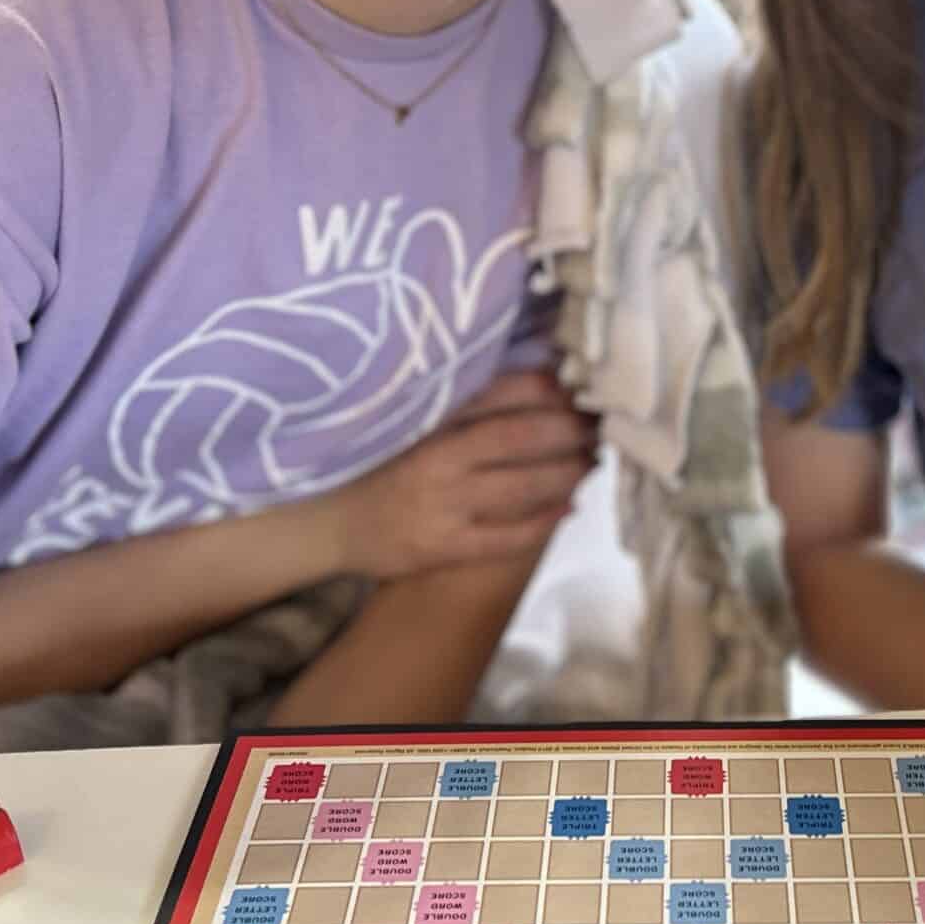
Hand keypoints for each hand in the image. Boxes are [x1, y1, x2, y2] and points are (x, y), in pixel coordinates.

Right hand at [329, 371, 598, 579]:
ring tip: (590, 462)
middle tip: (600, 425)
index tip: (581, 385)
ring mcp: (442, 505)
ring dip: (568, 473)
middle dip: (571, 431)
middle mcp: (438, 457)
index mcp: (429, 416)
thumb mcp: (410, 416)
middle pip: (523, 438)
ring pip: (524, 487)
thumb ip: (461, 400)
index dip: (550, 389)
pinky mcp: (443, 547)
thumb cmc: (377, 459)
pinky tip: (568, 508)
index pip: (502, 392)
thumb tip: (534, 376)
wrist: (324, 520)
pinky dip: (545, 521)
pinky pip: (508, 537)